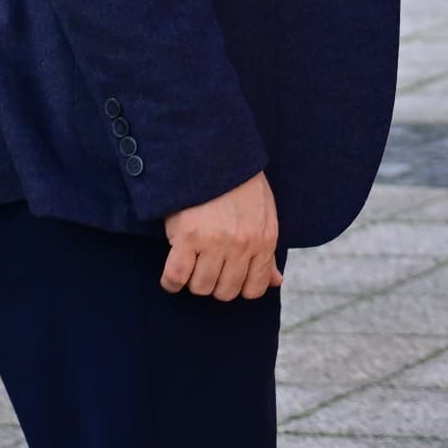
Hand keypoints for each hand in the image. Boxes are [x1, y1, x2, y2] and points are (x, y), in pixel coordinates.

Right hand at [161, 171, 280, 301]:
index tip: (228, 277)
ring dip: (193, 281)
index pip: (255, 287)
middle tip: (207, 268)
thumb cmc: (240, 185)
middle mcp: (242, 245)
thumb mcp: (264, 215)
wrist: (214, 155)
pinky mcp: (187, 237)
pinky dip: (171, 282)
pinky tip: (172, 276)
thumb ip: (268, 252)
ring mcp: (215, 243)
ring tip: (191, 264)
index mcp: (264, 240)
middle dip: (215, 284)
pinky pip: (176, 277)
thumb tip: (277, 281)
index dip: (240, 288)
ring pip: (201, 287)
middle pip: (226, 291)